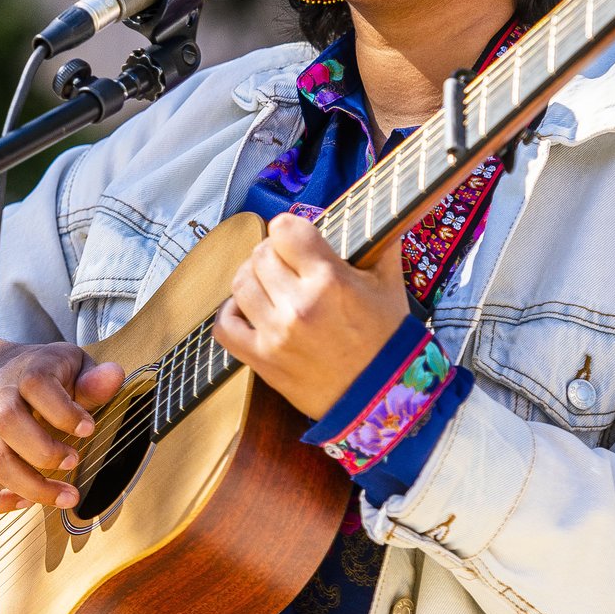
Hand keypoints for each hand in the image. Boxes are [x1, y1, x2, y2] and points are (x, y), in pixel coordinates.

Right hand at [0, 338, 123, 511]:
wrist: (2, 372)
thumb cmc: (46, 374)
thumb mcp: (74, 366)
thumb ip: (93, 379)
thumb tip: (114, 376)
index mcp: (25, 372)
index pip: (37, 385)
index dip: (64, 412)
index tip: (88, 429)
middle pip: (7, 424)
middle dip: (45, 451)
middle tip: (74, 460)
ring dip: (31, 485)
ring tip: (66, 495)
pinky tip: (26, 502)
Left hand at [214, 214, 409, 418]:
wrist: (382, 399)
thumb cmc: (388, 342)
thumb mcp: (389, 286)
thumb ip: (376, 245)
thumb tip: (370, 215)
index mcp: (329, 280)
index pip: (285, 229)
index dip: (289, 229)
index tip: (296, 237)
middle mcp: (298, 305)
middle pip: (261, 254)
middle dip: (273, 253)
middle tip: (287, 263)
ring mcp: (276, 334)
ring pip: (240, 283)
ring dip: (253, 278)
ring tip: (269, 284)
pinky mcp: (262, 359)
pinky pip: (224, 326)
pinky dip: (231, 312)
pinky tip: (247, 309)